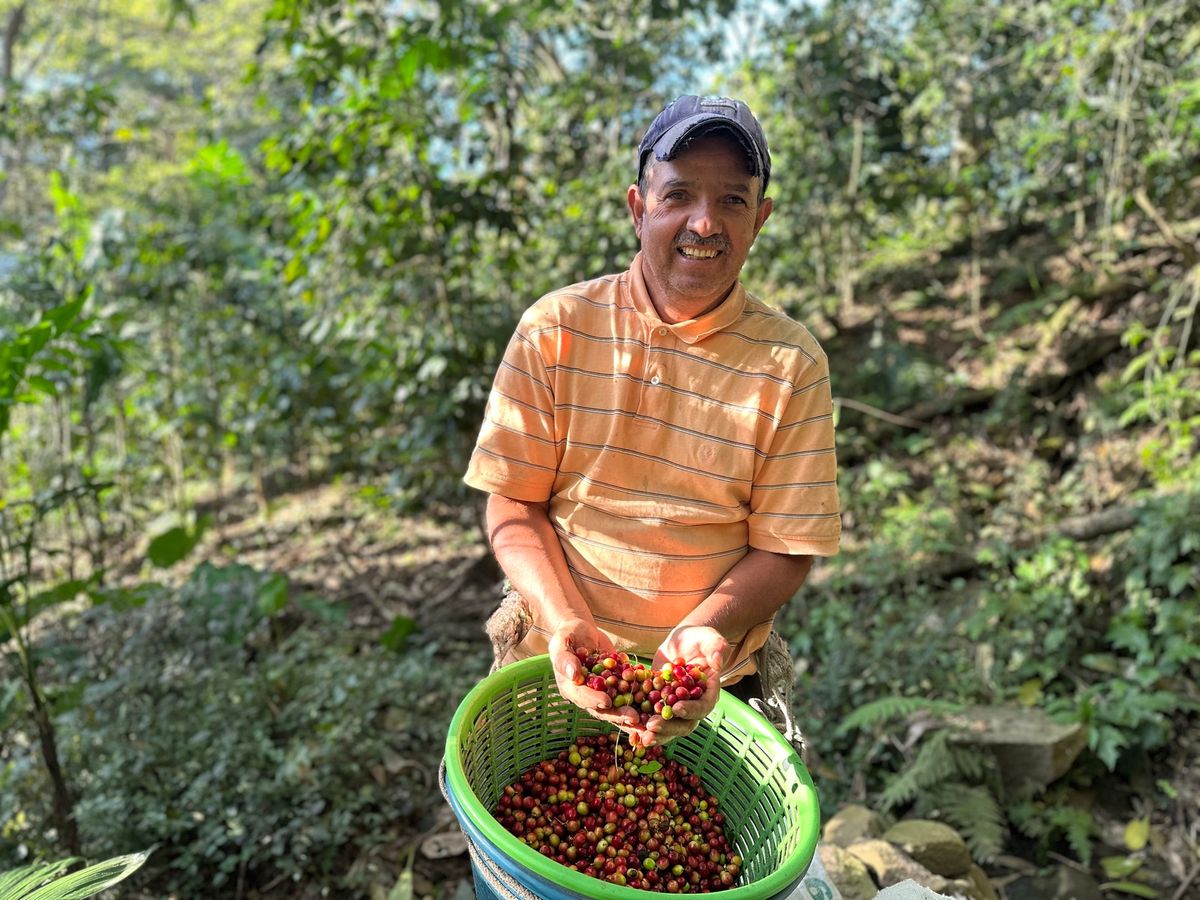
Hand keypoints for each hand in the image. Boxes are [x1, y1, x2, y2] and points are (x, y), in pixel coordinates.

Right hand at [548, 618, 641, 729]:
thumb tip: (573, 674)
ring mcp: (602, 691)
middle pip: (602, 708)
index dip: (593, 700)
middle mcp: (586, 694)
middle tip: (633, 718)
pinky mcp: (616, 685)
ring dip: (631, 714)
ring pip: (617, 706)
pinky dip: (640, 700)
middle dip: (617, 714)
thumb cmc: (568, 634)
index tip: (606, 702)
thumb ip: (564, 659)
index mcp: (570, 687)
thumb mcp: (561, 642)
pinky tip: (655, 707)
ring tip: (647, 721)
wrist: (583, 629)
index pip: (582, 696)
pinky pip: (628, 694)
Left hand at [634, 625, 727, 746]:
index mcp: (708, 692)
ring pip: (670, 728)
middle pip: (686, 724)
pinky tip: (632, 732)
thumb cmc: (698, 639)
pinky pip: (655, 720)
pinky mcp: (661, 706)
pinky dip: (644, 728)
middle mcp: (694, 705)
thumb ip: (716, 647)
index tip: (677, 708)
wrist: (681, 642)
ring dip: (657, 734)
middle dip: (669, 727)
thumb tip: (717, 662)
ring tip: (642, 736)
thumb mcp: (708, 638)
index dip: (692, 710)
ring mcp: (677, 709)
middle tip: (652, 725)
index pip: (704, 706)